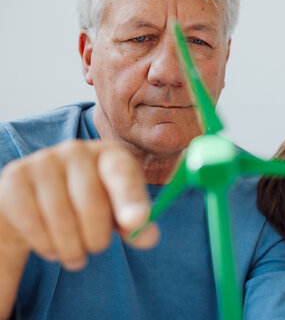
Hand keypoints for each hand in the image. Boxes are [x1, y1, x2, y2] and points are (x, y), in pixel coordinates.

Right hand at [0, 140, 158, 270]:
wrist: (41, 198)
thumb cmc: (92, 203)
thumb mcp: (119, 212)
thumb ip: (136, 224)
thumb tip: (148, 236)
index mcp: (112, 156)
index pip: (122, 176)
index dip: (130, 200)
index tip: (136, 222)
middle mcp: (78, 150)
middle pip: (92, 205)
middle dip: (97, 239)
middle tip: (97, 249)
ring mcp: (44, 160)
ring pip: (61, 219)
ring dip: (71, 249)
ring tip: (76, 254)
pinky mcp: (16, 176)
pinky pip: (33, 223)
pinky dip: (45, 244)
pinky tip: (51, 245)